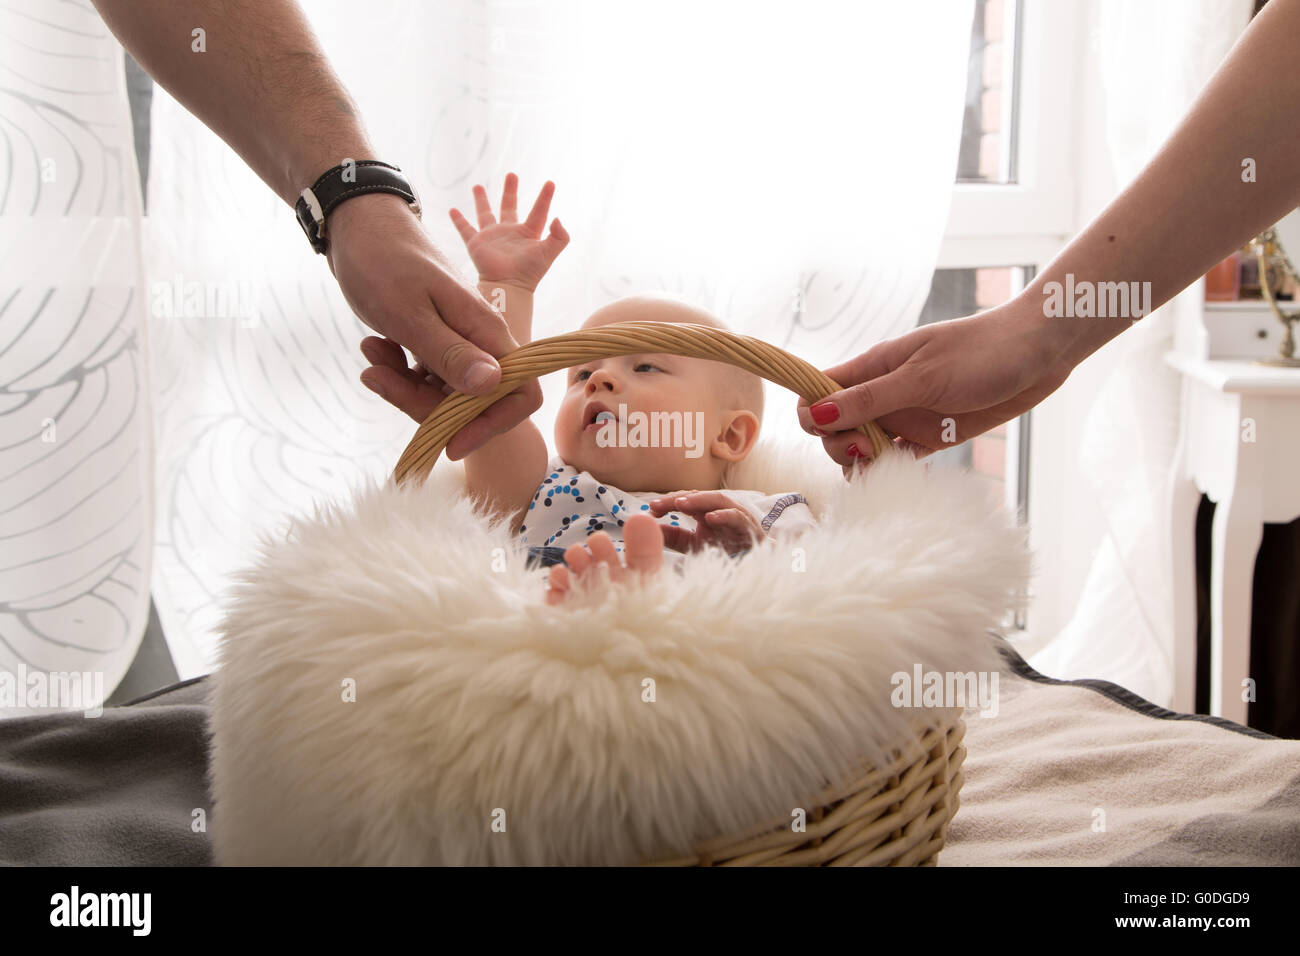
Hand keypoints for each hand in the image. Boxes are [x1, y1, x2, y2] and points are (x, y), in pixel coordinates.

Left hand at [329, 193, 542, 459]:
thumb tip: (493, 387)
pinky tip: (374, 349)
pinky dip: (399, 370)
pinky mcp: (434, 338)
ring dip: (404, 386)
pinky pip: (425, 373)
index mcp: (486, 331)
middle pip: (472, 400)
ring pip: (444, 390)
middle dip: (425, 404)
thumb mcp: (409, 314)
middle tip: (377, 378)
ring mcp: (456, 338)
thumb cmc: (382, 261)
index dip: (491, 424)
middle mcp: (479, 338)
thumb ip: (450, 354)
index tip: (449, 441)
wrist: (357, 223)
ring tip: (370, 355)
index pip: (519, 393)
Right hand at [449, 173, 568, 290]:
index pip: (538, 211)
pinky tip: (452, 210)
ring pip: (485, 214)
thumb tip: (557, 218)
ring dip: (481, 200)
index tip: (550, 183)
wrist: (508, 286)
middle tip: (512, 175)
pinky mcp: (476, 244)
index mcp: (528, 233)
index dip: (545, 198)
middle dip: (510, 190)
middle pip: (509, 206)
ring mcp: (492, 237)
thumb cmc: (530, 272)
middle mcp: (509, 233)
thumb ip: (559, 236)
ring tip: (477, 185)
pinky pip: (465, 229)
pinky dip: (458, 220)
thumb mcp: (549, 252)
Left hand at [647, 491, 765, 555]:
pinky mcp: (750, 527)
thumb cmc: (726, 551)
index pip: (685, 500)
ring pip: (718, 500)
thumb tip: (652, 529)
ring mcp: (736, 515)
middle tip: (658, 505)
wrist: (756, 564)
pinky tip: (710, 518)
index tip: (650, 510)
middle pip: (698, 496)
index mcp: (706, 511)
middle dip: (678, 498)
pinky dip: (724, 515)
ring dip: (698, 499)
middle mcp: (720, 509)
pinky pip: (737, 517)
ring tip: (680, 504)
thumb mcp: (695, 544)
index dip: (667, 503)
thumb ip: (675, 537)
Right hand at [795, 302, 1075, 468]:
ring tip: (884, 463)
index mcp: (874, 368)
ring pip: (862, 446)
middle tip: (868, 449)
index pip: (818, 392)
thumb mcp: (922, 376)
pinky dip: (889, 470)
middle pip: (834, 427)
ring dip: (863, 462)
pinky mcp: (930, 436)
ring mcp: (905, 416)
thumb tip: (815, 415)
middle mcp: (883, 393)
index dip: (813, 414)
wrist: (1040, 353)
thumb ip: (869, 399)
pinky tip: (897, 476)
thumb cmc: (983, 352)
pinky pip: (895, 459)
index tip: (830, 430)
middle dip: (839, 444)